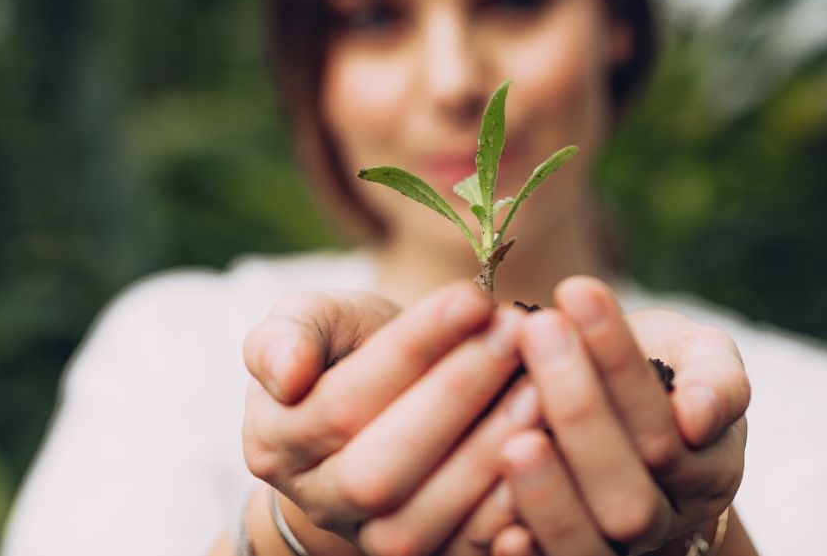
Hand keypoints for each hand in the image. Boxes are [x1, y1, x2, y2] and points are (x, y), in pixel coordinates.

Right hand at [242, 282, 539, 554]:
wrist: (389, 413)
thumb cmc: (355, 354)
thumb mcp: (319, 323)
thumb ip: (292, 332)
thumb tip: (287, 372)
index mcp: (276, 441)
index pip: (343, 400)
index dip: (412, 348)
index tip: (474, 297)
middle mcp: (318, 502)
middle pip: (379, 470)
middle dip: (455, 397)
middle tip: (515, 335)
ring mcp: (370, 541)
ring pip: (420, 521)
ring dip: (487, 454)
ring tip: (540, 388)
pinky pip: (462, 555)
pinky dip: (506, 517)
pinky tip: (549, 458)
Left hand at [493, 277, 749, 554]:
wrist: (621, 415)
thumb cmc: (659, 371)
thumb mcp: (698, 357)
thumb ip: (715, 376)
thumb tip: (697, 413)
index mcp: (707, 466)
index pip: (663, 422)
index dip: (619, 361)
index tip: (577, 290)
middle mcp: (664, 518)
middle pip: (630, 492)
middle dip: (581, 411)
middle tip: (536, 331)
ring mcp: (616, 550)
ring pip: (589, 543)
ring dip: (549, 491)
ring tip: (512, 435)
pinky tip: (500, 527)